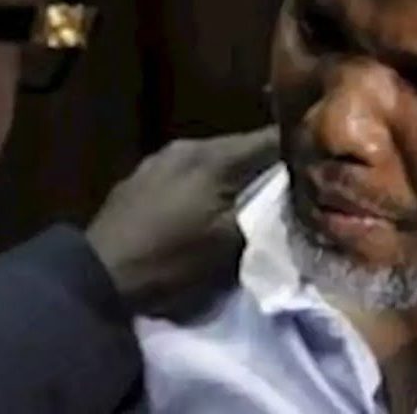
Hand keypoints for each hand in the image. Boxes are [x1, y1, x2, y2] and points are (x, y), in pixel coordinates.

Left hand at [86, 126, 278, 319]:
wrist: (98, 276)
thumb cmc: (170, 260)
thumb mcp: (230, 246)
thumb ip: (264, 216)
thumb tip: (289, 199)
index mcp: (213, 156)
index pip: (269, 139)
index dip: (296, 150)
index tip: (318, 163)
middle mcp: (186, 146)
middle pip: (240, 147)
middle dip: (266, 164)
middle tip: (291, 184)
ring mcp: (158, 160)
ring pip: (212, 159)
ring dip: (233, 174)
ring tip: (251, 196)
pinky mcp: (140, 178)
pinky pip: (186, 172)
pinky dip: (205, 183)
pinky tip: (208, 202)